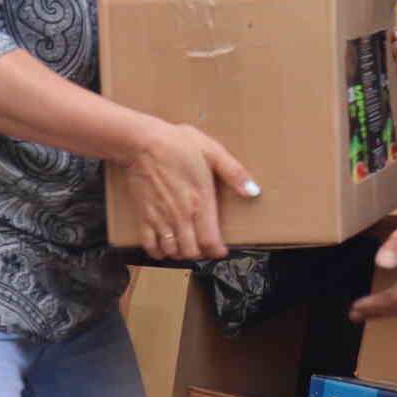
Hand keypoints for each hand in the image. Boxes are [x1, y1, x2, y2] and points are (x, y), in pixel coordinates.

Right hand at [125, 121, 258, 260]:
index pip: (210, 240)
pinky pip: (150, 246)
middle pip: (191, 251)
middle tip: (204, 246)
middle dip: (200, 253)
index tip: (220, 250)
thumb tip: (254, 191)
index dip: (216, 251)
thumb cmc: (178, 144)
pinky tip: (165, 246)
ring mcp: (161, 218)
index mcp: (200, 201)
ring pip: (172, 251)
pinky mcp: (144, 216)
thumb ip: (234, 173)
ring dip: (181, 253)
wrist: (142, 142)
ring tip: (186, 245)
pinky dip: (158, 252)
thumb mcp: (212, 151)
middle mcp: (181, 215)